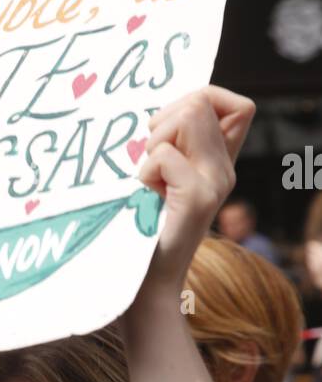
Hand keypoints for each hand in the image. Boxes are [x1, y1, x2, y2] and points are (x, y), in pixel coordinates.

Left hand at [135, 85, 254, 297]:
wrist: (145, 282)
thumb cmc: (142, 226)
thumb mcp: (161, 178)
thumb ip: (173, 144)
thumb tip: (162, 110)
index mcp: (220, 162)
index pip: (238, 104)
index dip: (199, 99)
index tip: (169, 131)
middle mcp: (225, 170)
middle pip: (202, 100)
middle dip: (164, 119)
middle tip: (151, 161)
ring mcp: (216, 183)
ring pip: (187, 116)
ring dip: (153, 143)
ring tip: (150, 180)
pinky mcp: (198, 197)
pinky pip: (164, 154)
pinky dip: (144, 171)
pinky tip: (147, 196)